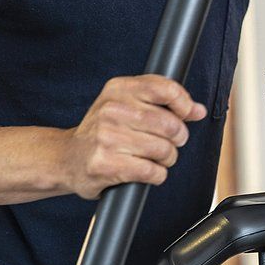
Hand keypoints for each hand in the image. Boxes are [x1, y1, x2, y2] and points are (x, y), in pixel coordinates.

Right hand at [62, 75, 206, 198]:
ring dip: (168, 158)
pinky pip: (150, 171)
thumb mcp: (128, 105)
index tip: (187, 113)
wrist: (67, 158)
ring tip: (158, 158)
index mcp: (118, 89)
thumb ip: (163, 103)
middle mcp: (111, 110)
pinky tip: (148, 171)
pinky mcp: (104, 164)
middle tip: (173, 142)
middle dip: (179, 137)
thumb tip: (198, 111)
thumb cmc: (104, 130)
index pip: (164, 89)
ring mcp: (106, 137)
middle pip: (169, 123)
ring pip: (162, 149)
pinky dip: (157, 174)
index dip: (184, 103)